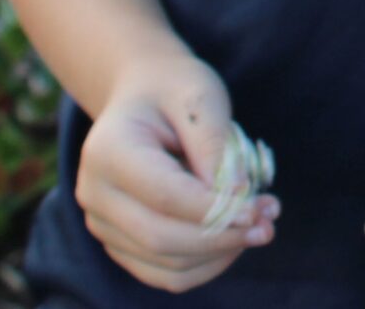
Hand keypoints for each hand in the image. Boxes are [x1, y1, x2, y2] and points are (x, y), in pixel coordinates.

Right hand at [74, 53, 278, 292]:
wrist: (142, 97)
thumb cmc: (174, 91)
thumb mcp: (200, 97)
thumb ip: (213, 144)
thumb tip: (233, 196)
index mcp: (108, 151)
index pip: (165, 195)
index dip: (214, 208)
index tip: (259, 207)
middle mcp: (94, 193)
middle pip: (161, 237)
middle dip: (223, 236)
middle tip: (270, 220)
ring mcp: (102, 223)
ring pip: (165, 264)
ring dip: (220, 253)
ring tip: (262, 224)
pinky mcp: (120, 243)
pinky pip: (164, 273)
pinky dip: (205, 265)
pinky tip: (235, 239)